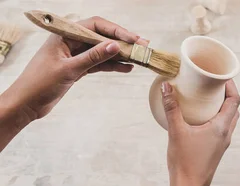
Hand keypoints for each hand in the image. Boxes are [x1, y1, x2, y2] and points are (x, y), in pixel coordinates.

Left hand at [0, 16, 147, 126]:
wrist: (25, 104)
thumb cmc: (39, 84)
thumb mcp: (69, 69)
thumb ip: (93, 57)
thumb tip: (114, 45)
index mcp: (65, 35)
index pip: (95, 26)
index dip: (116, 30)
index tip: (133, 39)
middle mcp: (71, 42)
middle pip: (102, 37)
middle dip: (123, 42)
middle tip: (143, 46)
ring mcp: (75, 55)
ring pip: (103, 50)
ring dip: (120, 54)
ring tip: (139, 58)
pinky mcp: (78, 68)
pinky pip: (99, 63)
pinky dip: (112, 65)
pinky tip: (127, 68)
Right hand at [161, 80, 239, 185]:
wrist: (189, 185)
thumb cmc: (185, 162)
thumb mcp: (175, 131)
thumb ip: (171, 108)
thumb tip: (167, 87)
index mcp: (221, 127)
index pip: (235, 101)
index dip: (231, 86)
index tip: (222, 77)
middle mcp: (226, 134)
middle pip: (234, 108)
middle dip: (227, 94)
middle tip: (214, 84)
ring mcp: (223, 142)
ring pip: (229, 119)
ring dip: (222, 107)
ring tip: (208, 98)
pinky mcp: (217, 148)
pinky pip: (222, 128)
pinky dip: (217, 117)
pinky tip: (201, 117)